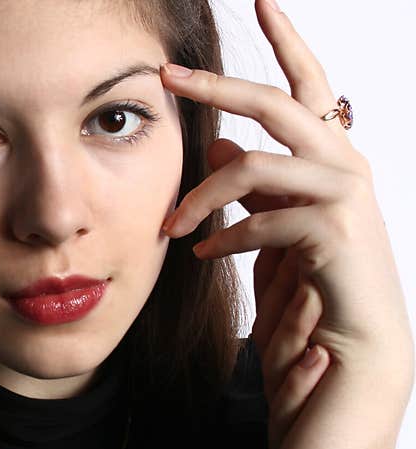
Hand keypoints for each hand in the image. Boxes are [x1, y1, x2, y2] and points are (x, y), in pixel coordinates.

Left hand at [159, 0, 412, 378]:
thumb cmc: (312, 282)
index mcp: (330, 156)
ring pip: (254, 165)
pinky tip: (204, 255)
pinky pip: (259, 218)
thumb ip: (254, 184)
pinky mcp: (335, 230)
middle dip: (218, 86)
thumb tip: (219, 146)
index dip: (287, 42)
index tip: (262, 0)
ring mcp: (345, 194)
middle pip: (277, 104)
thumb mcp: (274, 222)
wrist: (350, 345)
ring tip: (172, 228)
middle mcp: (345, 164)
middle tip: (167, 75)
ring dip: (201, 197)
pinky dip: (223, 237)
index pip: (307, 87)